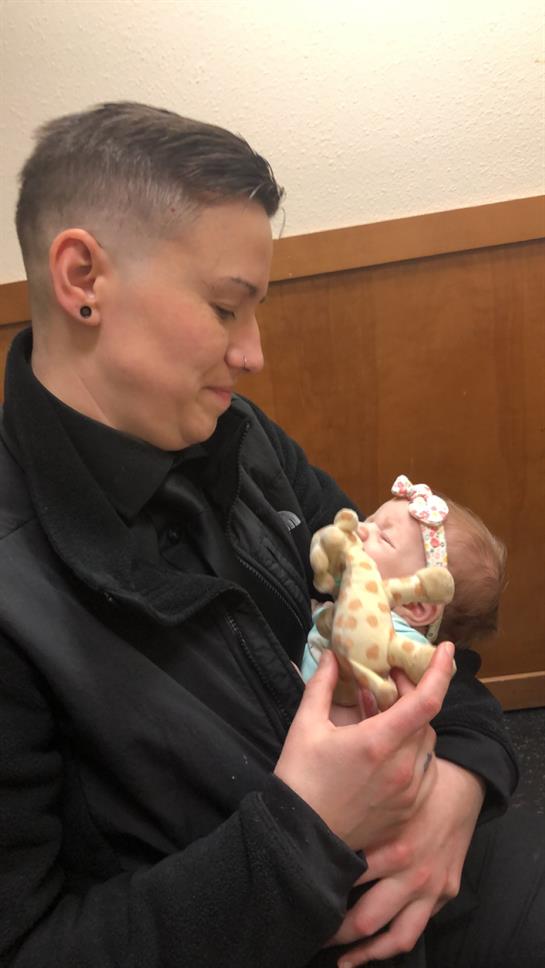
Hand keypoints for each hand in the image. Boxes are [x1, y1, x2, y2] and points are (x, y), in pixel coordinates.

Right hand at [274, 642, 453, 850]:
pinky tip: (388, 751)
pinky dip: (413, 753)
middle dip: (412, 696)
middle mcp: (402, 768)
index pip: (427, 700)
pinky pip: (424, 771)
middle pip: (426, 720)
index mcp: (379, 742)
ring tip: (382, 718)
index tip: (446, 649)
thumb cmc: (300, 780)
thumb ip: (322, 685)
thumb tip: (331, 656)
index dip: (441, 671)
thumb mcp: (305, 726)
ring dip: (412, 725)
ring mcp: (409, 793)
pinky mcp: (408, 811)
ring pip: (427, 745)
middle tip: (387, 685)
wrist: (301, 839)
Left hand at [329, 758, 484, 965]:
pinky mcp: (445, 893)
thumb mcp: (379, 796)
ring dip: (363, 952)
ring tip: (339, 959)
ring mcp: (431, 888)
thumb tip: (309, 831)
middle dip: (334, 932)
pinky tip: (372, 952)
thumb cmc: (411, 785)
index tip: (298, 897)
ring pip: (393, 936)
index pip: (345, 880)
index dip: (317, 891)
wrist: (462, 783)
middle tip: (310, 932)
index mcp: (392, 847)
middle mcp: (412, 873)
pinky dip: (391, 945)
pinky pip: (415, 929)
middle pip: (365, 918)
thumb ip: (350, 818)